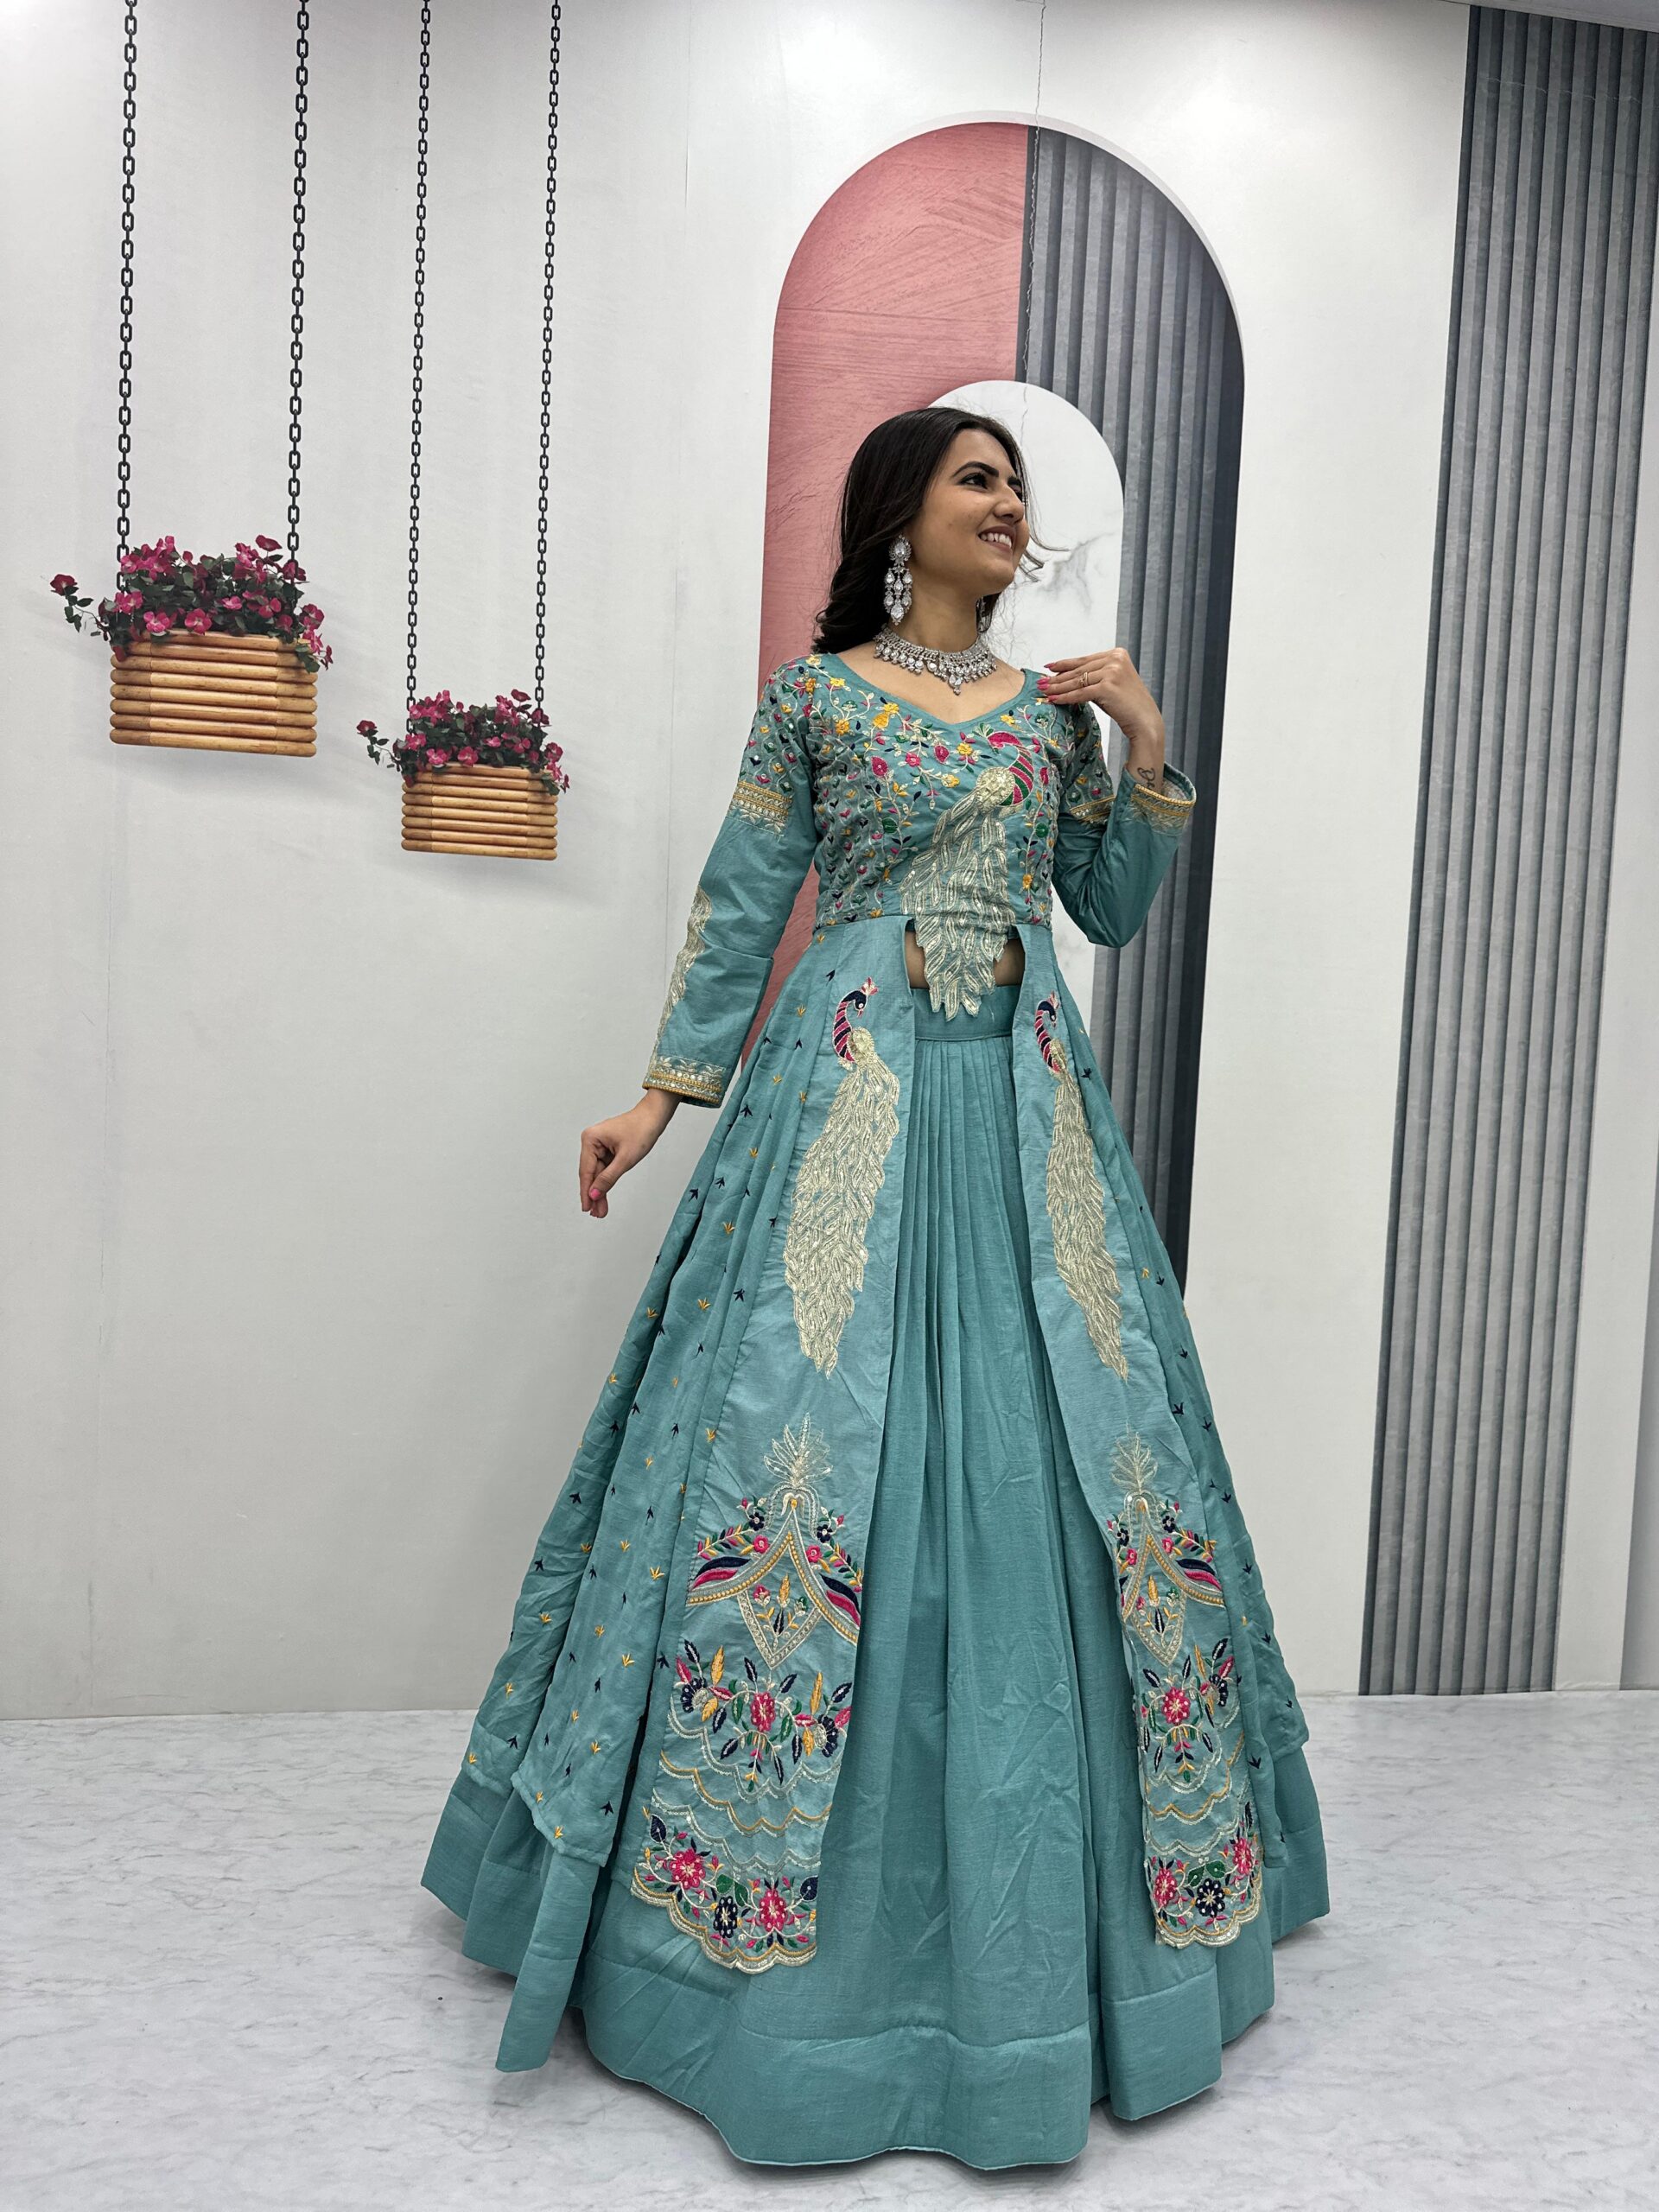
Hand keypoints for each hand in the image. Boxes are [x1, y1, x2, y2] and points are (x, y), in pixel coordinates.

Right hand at [580, 1094, 675, 1218]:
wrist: (655, 1117)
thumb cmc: (642, 1130)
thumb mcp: (625, 1159)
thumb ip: (608, 1178)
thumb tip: (594, 1194)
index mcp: (590, 1139)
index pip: (586, 1171)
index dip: (586, 1192)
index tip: (586, 1207)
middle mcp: (591, 1141)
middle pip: (591, 1174)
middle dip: (594, 1194)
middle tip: (596, 1213)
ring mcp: (598, 1146)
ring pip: (597, 1174)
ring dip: (600, 1191)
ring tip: (601, 1211)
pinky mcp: (607, 1149)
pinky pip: (604, 1169)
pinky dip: (606, 1182)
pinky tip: (604, 1196)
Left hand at [1037, 647, 1164, 749]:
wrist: (1144, 721)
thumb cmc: (1127, 704)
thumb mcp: (1110, 683)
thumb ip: (1093, 676)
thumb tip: (1065, 676)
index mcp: (1117, 654)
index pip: (1085, 660)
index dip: (1065, 664)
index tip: (1049, 666)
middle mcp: (1115, 659)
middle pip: (1079, 670)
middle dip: (1058, 677)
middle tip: (1041, 682)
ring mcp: (1112, 672)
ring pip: (1078, 681)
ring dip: (1058, 687)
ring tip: (1044, 691)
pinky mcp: (1107, 687)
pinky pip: (1080, 693)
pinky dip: (1065, 697)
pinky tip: (1054, 700)